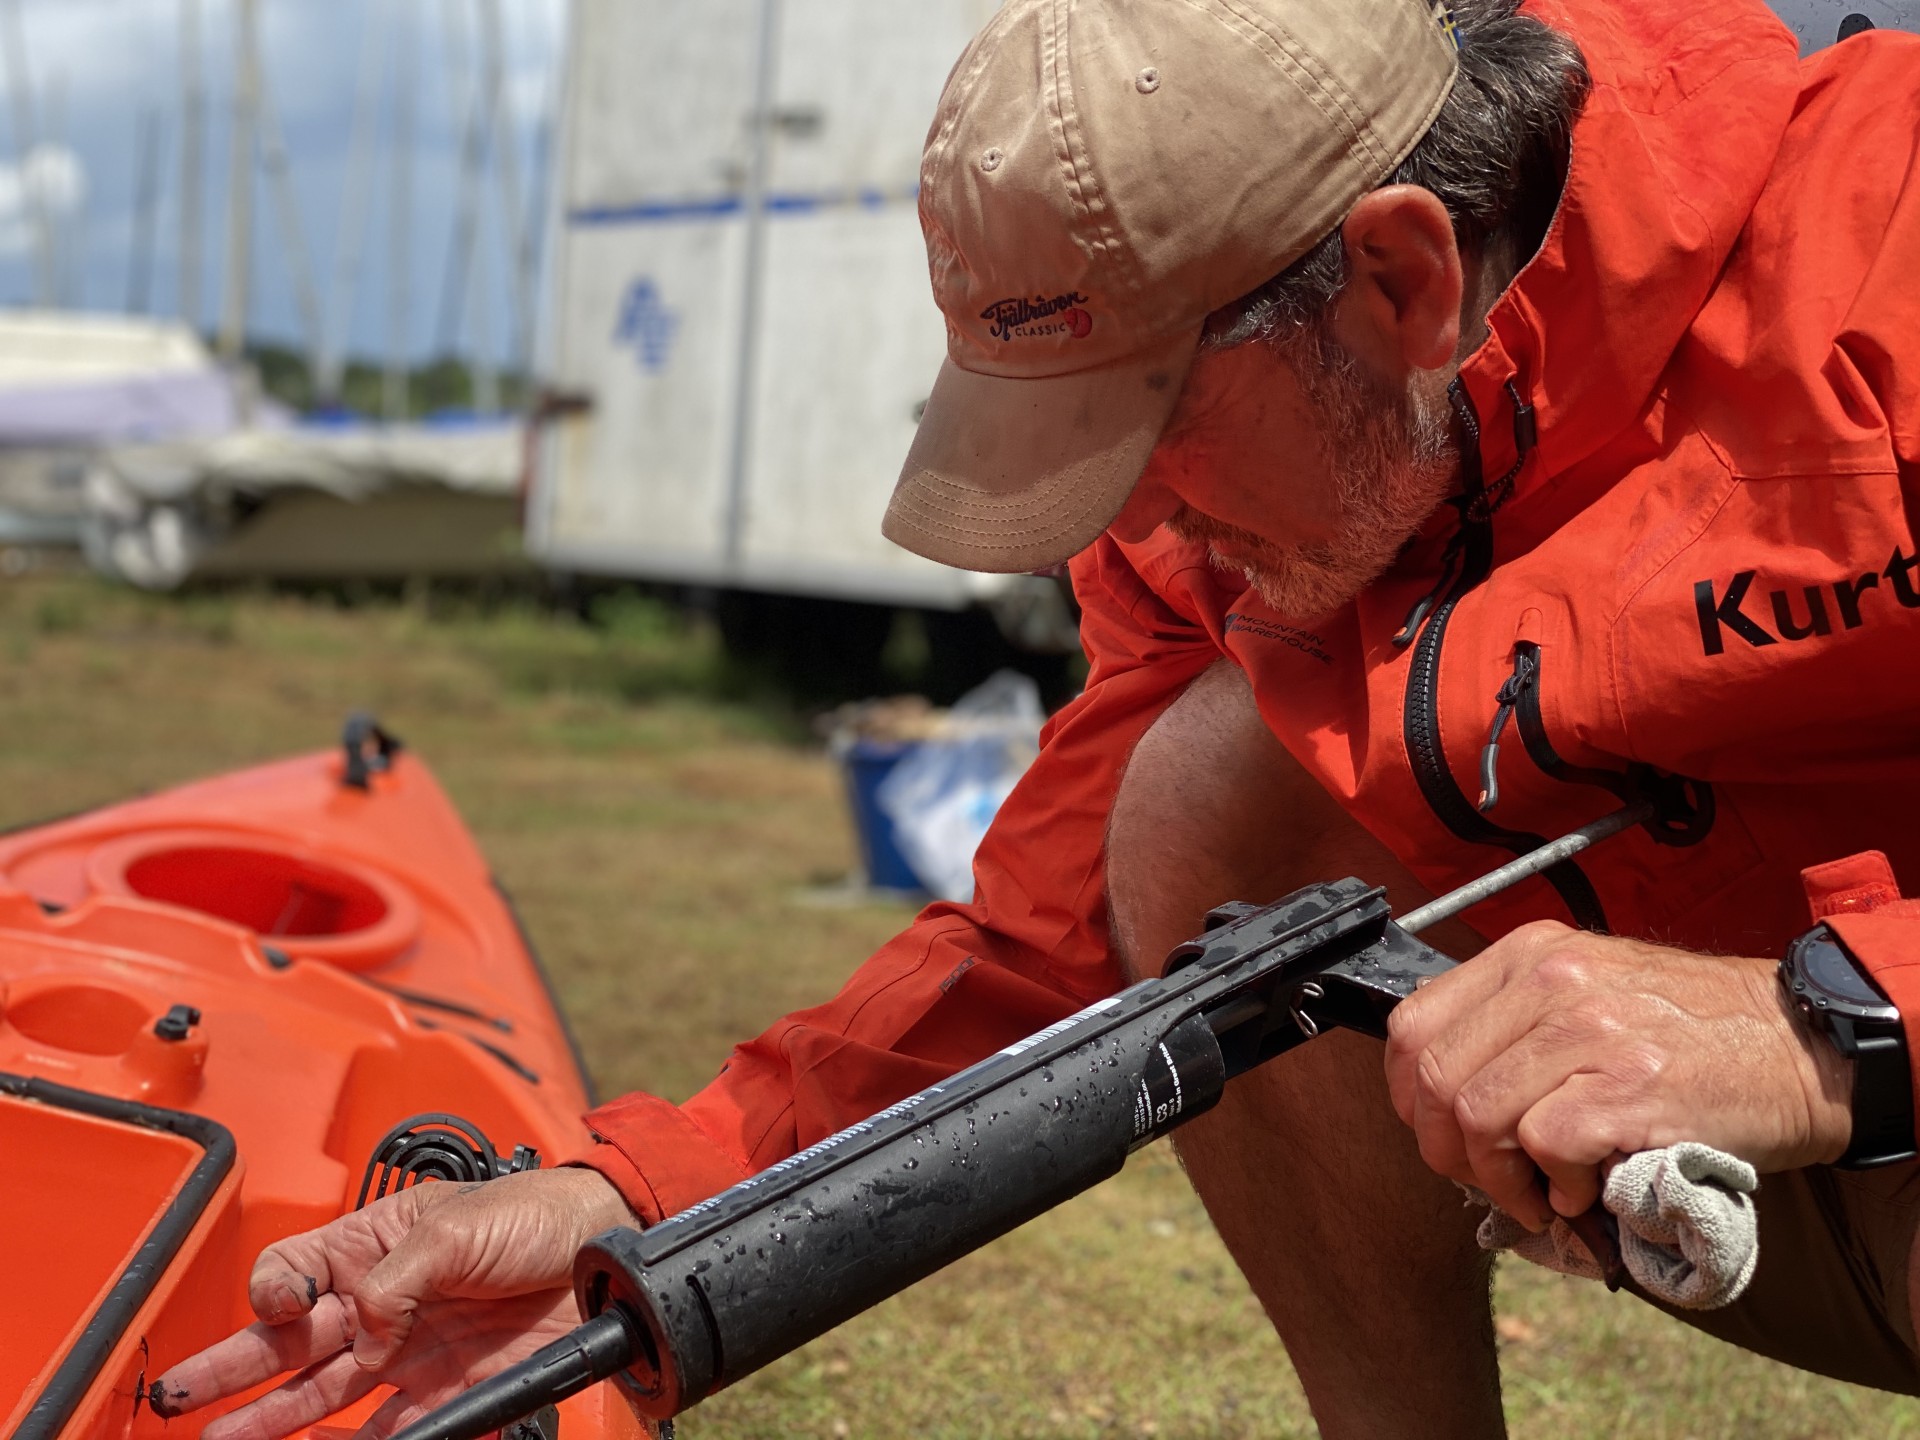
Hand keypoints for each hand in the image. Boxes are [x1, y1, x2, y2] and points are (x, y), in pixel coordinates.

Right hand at [153, 1166, 638, 1439]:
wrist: (598, 1256)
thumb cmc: (533, 1214)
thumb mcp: (456, 1228)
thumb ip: (395, 1279)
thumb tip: (360, 1331)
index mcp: (371, 1243)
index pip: (295, 1272)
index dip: (275, 1292)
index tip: (278, 1306)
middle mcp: (378, 1299)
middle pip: (290, 1341)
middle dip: (231, 1369)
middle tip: (179, 1398)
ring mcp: (406, 1348)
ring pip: (321, 1392)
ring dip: (270, 1420)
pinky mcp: (444, 1389)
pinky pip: (389, 1427)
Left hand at [1383, 920, 1852, 1228]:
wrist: (1799, 1046)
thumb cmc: (1691, 1033)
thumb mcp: (1589, 990)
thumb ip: (1514, 1023)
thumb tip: (1437, 1094)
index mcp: (1530, 954)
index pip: (1413, 1024)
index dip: (1407, 1095)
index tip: (1435, 1132)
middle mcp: (1552, 982)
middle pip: (1436, 1080)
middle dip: (1445, 1150)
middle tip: (1487, 1181)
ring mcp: (1590, 1031)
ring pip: (1478, 1118)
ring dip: (1500, 1180)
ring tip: (1541, 1193)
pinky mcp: (1628, 1087)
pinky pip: (1543, 1147)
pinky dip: (1556, 1188)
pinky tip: (1588, 1190)